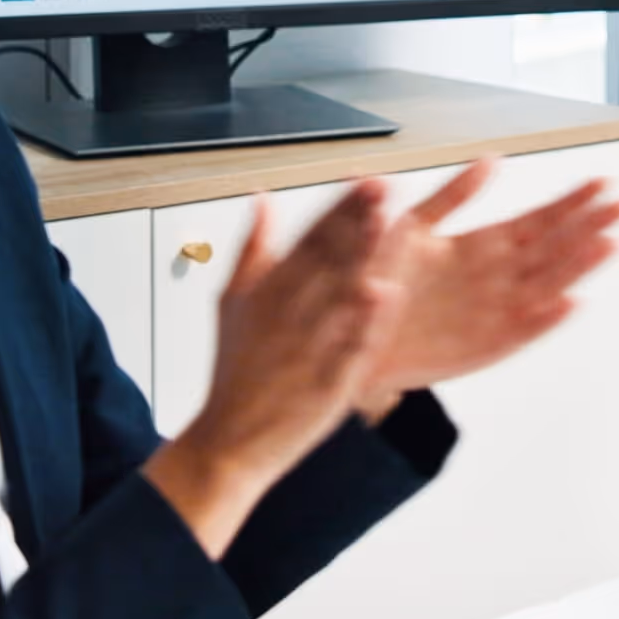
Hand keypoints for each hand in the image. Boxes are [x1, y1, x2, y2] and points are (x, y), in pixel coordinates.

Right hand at [144, 180, 396, 556]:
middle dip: (356, 220)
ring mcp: (308, 347)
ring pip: (343, 295)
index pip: (310, 238)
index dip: (339, 207)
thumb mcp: (231, 302)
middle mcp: (289, 313)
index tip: (365, 178)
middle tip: (383, 187)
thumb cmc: (234, 371)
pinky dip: (366, 321)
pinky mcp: (326, 382)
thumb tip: (262, 198)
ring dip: (366, 259)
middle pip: (329, 258)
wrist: (228, 441)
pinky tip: (385, 295)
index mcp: (269, 290)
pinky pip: (350, 347)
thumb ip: (252, 247)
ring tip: (390, 225)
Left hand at [349, 159, 618, 407]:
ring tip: (610, 243)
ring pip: (545, 286)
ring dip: (578, 266)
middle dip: (588, 226)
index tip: (601, 184)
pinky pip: (518, 333)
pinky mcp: (479, 348)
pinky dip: (543, 320)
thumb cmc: (377, 279)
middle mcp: (494, 279)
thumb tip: (491, 160)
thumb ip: (451, 195)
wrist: (345, 333)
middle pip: (552, 249)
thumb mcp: (409, 224)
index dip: (570, 203)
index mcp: (479, 247)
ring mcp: (490, 314)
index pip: (536, 221)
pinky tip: (568, 303)